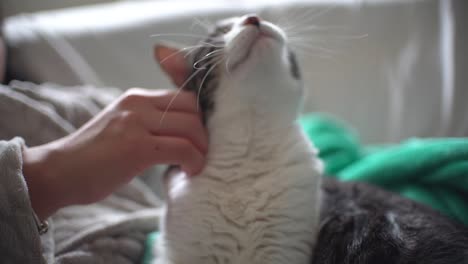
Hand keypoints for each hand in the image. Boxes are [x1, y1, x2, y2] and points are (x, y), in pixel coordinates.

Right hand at [22, 88, 207, 219]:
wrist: (58, 172)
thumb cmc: (93, 157)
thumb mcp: (123, 127)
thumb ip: (149, 123)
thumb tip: (183, 132)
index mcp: (136, 97)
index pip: (184, 96)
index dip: (200, 118)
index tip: (201, 139)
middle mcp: (138, 103)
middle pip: (193, 108)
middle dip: (204, 132)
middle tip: (201, 153)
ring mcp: (137, 123)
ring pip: (192, 127)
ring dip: (202, 149)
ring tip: (195, 165)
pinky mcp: (137, 147)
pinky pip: (183, 149)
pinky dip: (194, 161)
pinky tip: (189, 172)